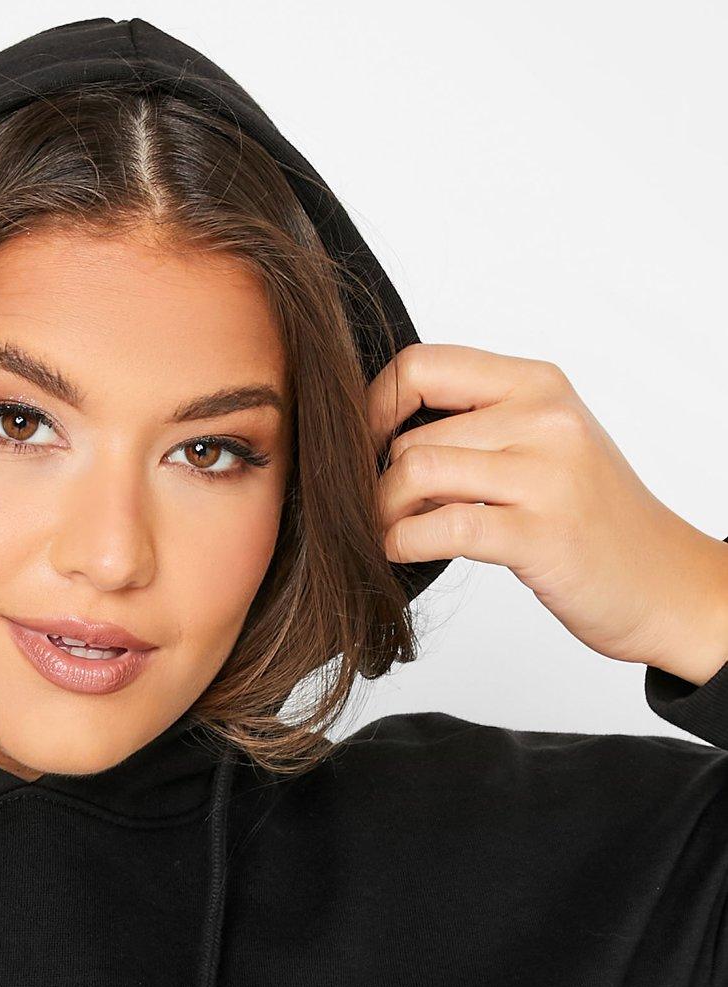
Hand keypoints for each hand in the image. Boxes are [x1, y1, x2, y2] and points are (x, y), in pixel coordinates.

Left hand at [366, 343, 727, 684]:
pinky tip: (401, 551)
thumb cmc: (590, 519)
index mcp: (539, 384)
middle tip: (383, 511)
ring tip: (390, 532)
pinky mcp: (540, 534)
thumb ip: (477, 426)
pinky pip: (441, 526)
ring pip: (416, 472)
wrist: (661, 581)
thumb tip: (379, 432)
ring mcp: (546, 475)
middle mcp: (545, 418)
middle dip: (377, 480)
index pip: (422, 365)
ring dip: (383, 513)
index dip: (374, 407)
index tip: (365, 449)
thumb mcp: (544, 446)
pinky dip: (402, 542)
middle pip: (411, 434)